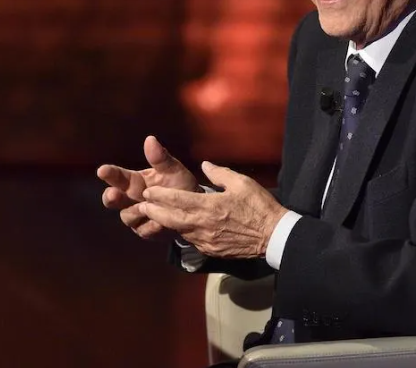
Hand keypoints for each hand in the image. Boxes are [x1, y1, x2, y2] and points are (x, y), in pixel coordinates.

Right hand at [98, 135, 197, 239]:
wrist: (194, 208)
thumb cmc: (180, 184)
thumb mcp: (173, 170)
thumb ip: (160, 158)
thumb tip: (150, 139)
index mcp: (135, 181)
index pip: (118, 176)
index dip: (109, 173)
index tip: (102, 170)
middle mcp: (131, 198)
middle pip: (113, 199)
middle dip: (111, 197)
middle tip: (113, 194)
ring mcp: (136, 216)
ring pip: (128, 216)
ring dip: (137, 212)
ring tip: (149, 207)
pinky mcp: (145, 230)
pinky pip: (144, 230)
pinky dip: (152, 226)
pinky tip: (161, 223)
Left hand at [139, 161, 287, 258]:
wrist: (273, 236)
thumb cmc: (259, 206)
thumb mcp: (242, 183)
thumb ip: (219, 173)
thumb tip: (204, 165)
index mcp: (209, 206)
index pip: (177, 200)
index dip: (160, 196)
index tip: (148, 191)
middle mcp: (202, 225)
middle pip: (170, 219)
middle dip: (154, 211)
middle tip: (142, 206)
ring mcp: (205, 240)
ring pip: (178, 231)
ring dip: (164, 223)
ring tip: (154, 216)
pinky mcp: (211, 250)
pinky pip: (191, 240)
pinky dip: (182, 232)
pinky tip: (178, 227)